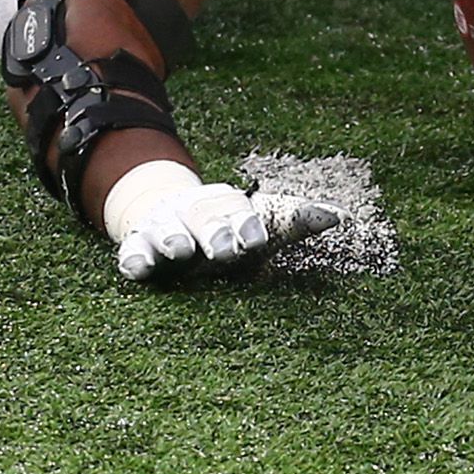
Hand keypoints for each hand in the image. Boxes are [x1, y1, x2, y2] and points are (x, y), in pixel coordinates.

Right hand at [108, 163, 337, 283]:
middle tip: (226, 250)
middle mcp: (195, 212)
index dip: (247, 223)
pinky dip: (134, 258)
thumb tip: (340, 215)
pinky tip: (138, 268)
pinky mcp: (138, 245)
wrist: (165, 209)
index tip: (258, 239)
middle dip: (215, 232)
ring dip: (174, 238)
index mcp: (228, 205)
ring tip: (180, 249)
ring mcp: (164, 227)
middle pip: (205, 218)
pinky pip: (132, 251)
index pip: (239, 210)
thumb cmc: (226, 226)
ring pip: (167, 230)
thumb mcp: (259, 222)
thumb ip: (294, 221)